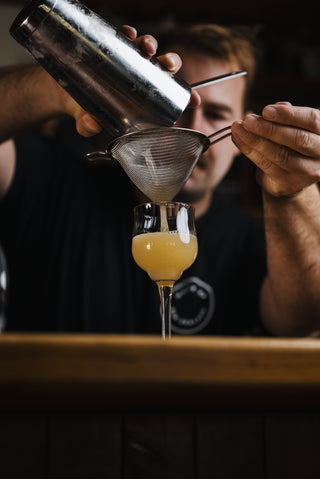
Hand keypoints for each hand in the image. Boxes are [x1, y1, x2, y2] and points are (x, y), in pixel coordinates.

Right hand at [64, 25, 199, 136]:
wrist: (63, 89)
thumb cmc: (85, 108)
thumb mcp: (86, 119)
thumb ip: (88, 125)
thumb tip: (90, 125)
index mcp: (143, 98)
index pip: (170, 96)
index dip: (186, 97)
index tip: (196, 101)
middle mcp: (140, 76)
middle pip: (163, 67)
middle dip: (170, 63)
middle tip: (166, 65)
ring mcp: (128, 60)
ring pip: (147, 48)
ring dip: (150, 44)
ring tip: (146, 47)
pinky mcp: (113, 45)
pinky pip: (124, 35)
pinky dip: (128, 32)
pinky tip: (127, 32)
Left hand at [231, 102, 319, 196]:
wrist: (290, 177)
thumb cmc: (291, 145)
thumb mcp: (292, 127)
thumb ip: (285, 118)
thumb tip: (273, 108)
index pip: (311, 120)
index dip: (288, 114)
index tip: (266, 110)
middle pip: (298, 139)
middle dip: (269, 128)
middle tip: (248, 120)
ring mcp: (308, 171)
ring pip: (280, 154)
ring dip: (255, 140)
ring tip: (238, 128)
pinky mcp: (290, 183)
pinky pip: (267, 166)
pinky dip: (250, 151)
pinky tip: (238, 140)